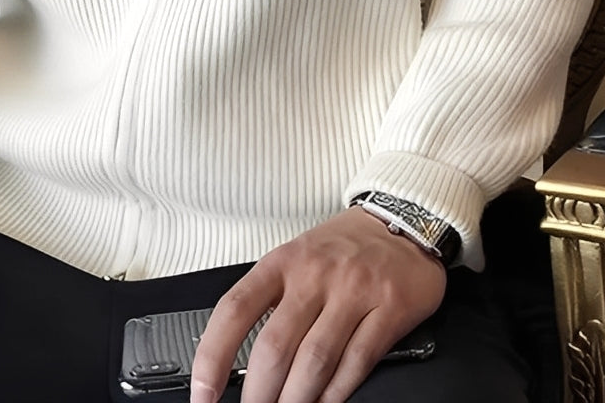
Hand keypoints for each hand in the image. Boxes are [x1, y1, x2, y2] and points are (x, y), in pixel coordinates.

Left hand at [191, 208, 446, 402]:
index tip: (202, 393)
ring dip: (296, 400)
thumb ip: (273, 300)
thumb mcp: (298, 257)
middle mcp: (315, 274)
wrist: (402, 219)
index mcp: (283, 261)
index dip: (213, 356)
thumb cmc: (343, 246)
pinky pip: (355, 361)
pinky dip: (335, 392)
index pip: (235, 309)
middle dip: (258, 394)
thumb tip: (237, 358)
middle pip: (275, 346)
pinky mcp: (389, 309)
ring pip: (314, 360)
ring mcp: (353, 291)